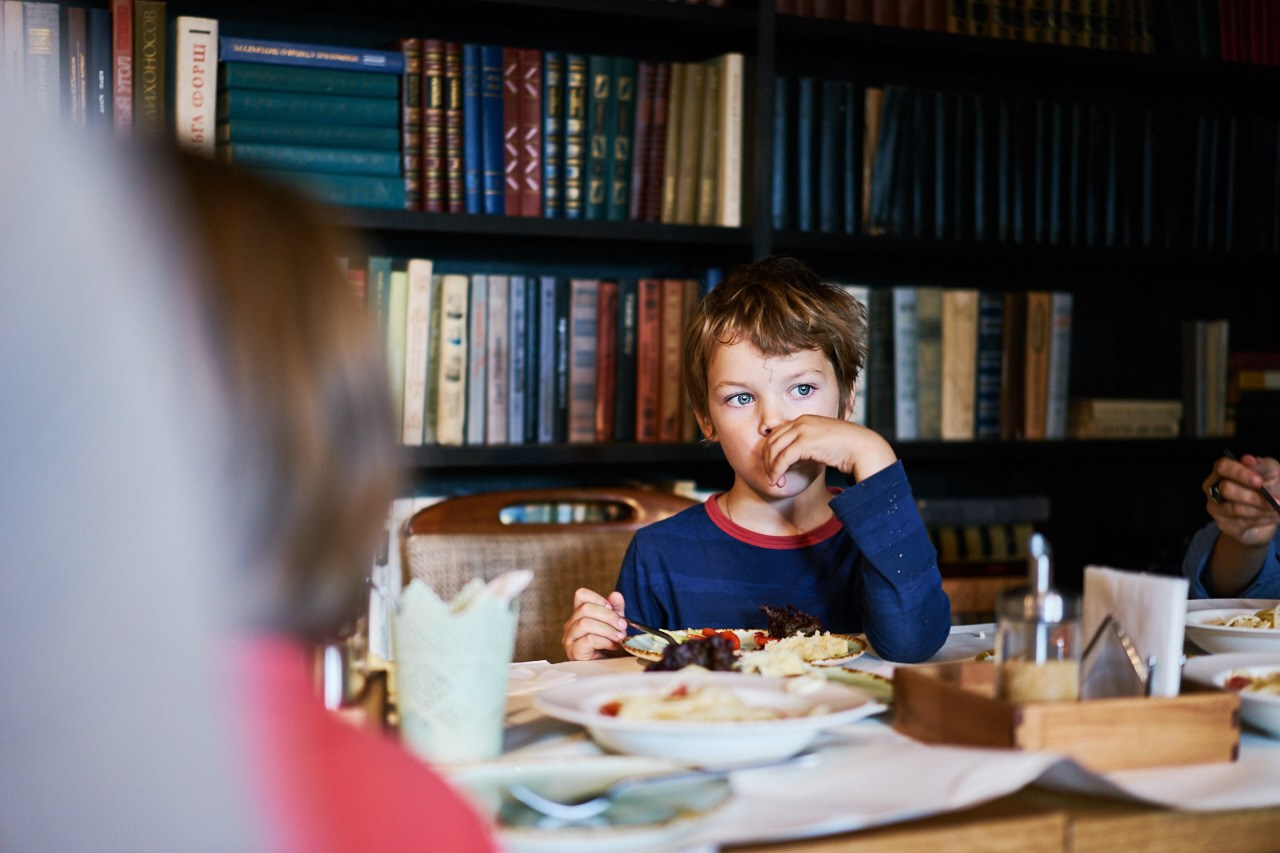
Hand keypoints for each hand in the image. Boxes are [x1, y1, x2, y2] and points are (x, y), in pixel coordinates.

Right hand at [561, 588, 626, 660]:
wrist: (609, 668)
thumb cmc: (610, 646)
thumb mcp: (615, 624)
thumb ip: (616, 609)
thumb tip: (616, 595)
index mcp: (579, 615)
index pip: (581, 595)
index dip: (598, 598)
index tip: (612, 608)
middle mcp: (571, 625)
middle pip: (585, 608)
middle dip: (609, 616)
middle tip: (623, 626)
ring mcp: (569, 639)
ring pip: (585, 623)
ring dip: (607, 629)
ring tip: (620, 636)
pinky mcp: (573, 652)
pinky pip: (588, 639)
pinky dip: (604, 641)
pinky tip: (612, 645)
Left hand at [759, 415, 895, 486]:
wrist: (863, 448)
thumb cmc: (845, 449)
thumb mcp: (820, 445)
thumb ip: (804, 450)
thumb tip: (789, 464)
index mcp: (804, 420)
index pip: (776, 434)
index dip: (770, 452)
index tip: (773, 469)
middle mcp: (801, 422)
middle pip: (771, 441)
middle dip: (768, 461)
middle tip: (772, 478)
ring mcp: (803, 430)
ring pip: (774, 450)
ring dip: (771, 468)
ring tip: (775, 482)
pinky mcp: (806, 442)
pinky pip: (783, 458)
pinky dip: (777, 471)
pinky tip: (778, 480)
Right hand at [1204, 453, 1279, 546]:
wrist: (1272, 511)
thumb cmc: (1269, 487)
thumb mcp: (1272, 473)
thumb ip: (1261, 466)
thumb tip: (1248, 459)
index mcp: (1223, 470)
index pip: (1223, 467)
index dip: (1239, 473)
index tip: (1259, 481)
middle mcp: (1214, 487)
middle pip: (1226, 489)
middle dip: (1252, 496)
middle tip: (1275, 501)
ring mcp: (1215, 507)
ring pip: (1234, 508)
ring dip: (1260, 509)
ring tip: (1276, 508)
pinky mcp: (1223, 524)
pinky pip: (1241, 523)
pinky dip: (1261, 520)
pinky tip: (1270, 516)